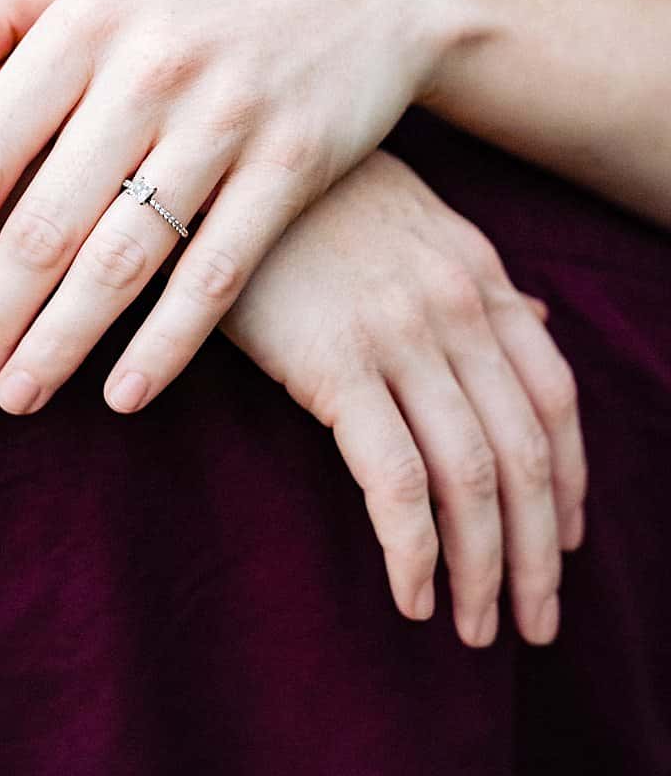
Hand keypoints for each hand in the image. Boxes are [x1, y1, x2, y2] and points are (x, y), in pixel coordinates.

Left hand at [0, 0, 446, 415]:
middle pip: (45, 223)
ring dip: (61, 344)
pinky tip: (123, 396)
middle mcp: (148, 69)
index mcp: (85, 20)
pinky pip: (216, 272)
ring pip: (123, 260)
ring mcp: (224, 119)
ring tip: (15, 400)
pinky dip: (168, 343)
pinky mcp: (292, 165)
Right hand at [221, 151, 583, 644]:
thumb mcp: (404, 213)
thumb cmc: (295, 185)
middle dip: (537, 552)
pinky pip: (396, 482)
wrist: (208, 148)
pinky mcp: (334, 364)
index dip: (567, 479)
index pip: (554, 394)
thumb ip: (470, 272)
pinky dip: (415, 551)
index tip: (561, 542)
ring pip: (471, 478)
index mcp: (473, 269)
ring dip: (484, 569)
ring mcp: (398, 334)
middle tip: (535, 621)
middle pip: (524, 452)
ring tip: (476, 627)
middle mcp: (453, 304)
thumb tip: (534, 319)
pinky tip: (411, 593)